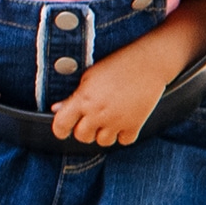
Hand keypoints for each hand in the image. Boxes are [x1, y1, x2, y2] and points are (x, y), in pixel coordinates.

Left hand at [50, 48, 167, 146]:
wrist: (149, 62)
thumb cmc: (118, 64)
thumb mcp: (90, 75)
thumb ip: (74, 95)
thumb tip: (56, 109)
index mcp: (83, 99)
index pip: (61, 125)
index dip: (60, 129)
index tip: (64, 128)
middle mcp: (98, 113)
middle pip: (82, 136)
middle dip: (84, 129)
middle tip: (92, 117)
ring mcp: (116, 121)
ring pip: (103, 142)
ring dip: (104, 133)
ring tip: (109, 118)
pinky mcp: (134, 125)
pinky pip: (124, 141)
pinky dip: (123, 134)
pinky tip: (124, 120)